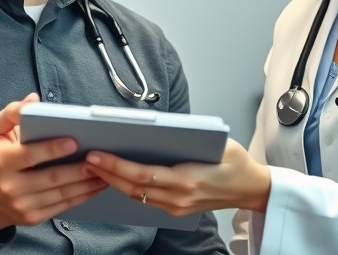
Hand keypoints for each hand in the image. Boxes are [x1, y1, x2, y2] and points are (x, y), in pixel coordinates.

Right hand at [0, 93, 106, 232]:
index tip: (73, 142)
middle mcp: (11, 186)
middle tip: (99, 158)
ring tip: (105, 171)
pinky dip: (82, 196)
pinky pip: (62, 206)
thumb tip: (32, 100)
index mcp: (2, 162)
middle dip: (77, 169)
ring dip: (86, 184)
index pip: (30, 155)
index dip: (52, 149)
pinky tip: (96, 186)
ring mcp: (23, 205)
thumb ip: (10, 113)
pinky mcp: (33, 218)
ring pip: (61, 194)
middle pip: (51, 178)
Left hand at [84, 138, 270, 216]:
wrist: (251, 189)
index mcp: (188, 180)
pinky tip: (114, 176)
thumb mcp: (217, 142)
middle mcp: (179, 198)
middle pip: (133, 187)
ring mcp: (176, 207)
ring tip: (94, 165)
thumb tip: (156, 127)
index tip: (97, 154)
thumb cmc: (236, 163)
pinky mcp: (175, 210)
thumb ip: (187, 137)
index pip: (143, 174)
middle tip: (86, 159)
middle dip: (106, 173)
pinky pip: (145, 199)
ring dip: (112, 181)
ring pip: (135, 195)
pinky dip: (126, 187)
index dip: (116, 166)